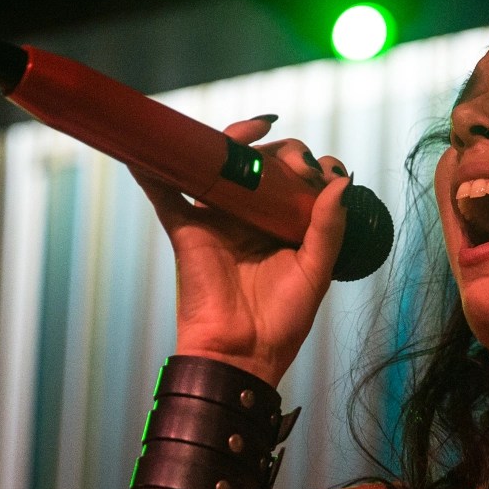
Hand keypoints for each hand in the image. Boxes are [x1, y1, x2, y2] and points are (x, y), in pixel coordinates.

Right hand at [132, 115, 351, 385]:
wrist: (242, 356)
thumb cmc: (281, 322)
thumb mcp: (316, 271)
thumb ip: (329, 227)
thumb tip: (341, 181)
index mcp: (280, 226)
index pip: (292, 179)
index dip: (306, 164)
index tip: (322, 170)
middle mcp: (248, 218)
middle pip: (257, 165)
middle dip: (279, 152)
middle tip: (296, 163)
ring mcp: (215, 219)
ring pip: (218, 166)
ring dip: (233, 140)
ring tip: (253, 132)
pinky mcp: (186, 229)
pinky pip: (165, 192)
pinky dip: (152, 169)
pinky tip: (148, 147)